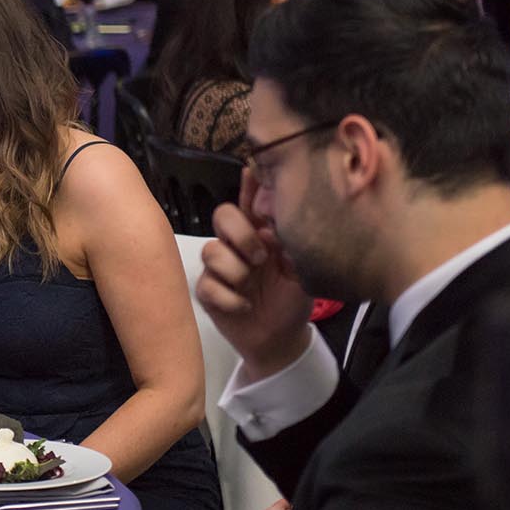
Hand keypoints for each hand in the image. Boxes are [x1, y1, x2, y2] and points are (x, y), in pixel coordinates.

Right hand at [196, 170, 314, 377]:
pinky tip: (245, 306)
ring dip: (236, 272)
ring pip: (211, 251)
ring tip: (252, 288)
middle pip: (222, 215)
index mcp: (260, 235)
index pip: (251, 203)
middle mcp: (236, 246)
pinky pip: (208, 285)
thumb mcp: (302, 273)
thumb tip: (272, 228)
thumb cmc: (292, 302)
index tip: (252, 169)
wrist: (279, 340)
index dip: (249, 185)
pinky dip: (231, 299)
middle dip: (240, 234)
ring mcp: (219, 268)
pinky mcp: (207, 291)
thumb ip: (290, 247)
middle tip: (260, 258)